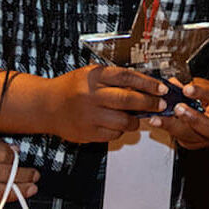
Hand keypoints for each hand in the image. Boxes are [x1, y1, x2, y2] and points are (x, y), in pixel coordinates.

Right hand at [47, 65, 165, 141]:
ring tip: (138, 117)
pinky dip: (120, 130)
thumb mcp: (91, 75)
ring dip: (135, 120)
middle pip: (128, 99)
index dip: (148, 83)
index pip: (127, 77)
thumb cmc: (72, 88)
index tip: (161, 88)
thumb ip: (114, 79)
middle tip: (161, 105)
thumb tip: (145, 87)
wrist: (46, 106)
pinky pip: (113, 134)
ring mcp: (88, 115)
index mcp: (93, 76)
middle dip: (149, 103)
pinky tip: (118, 124)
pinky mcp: (87, 132)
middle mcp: (91, 95)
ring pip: (123, 120)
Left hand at [149, 77, 208, 149]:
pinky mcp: (194, 144)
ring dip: (172, 126)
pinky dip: (169, 130)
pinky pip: (181, 138)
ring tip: (158, 119)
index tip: (187, 89)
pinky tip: (159, 123)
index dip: (202, 93)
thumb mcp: (208, 88)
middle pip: (207, 126)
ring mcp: (207, 138)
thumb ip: (192, 85)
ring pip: (190, 136)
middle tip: (177, 108)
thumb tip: (173, 83)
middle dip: (190, 117)